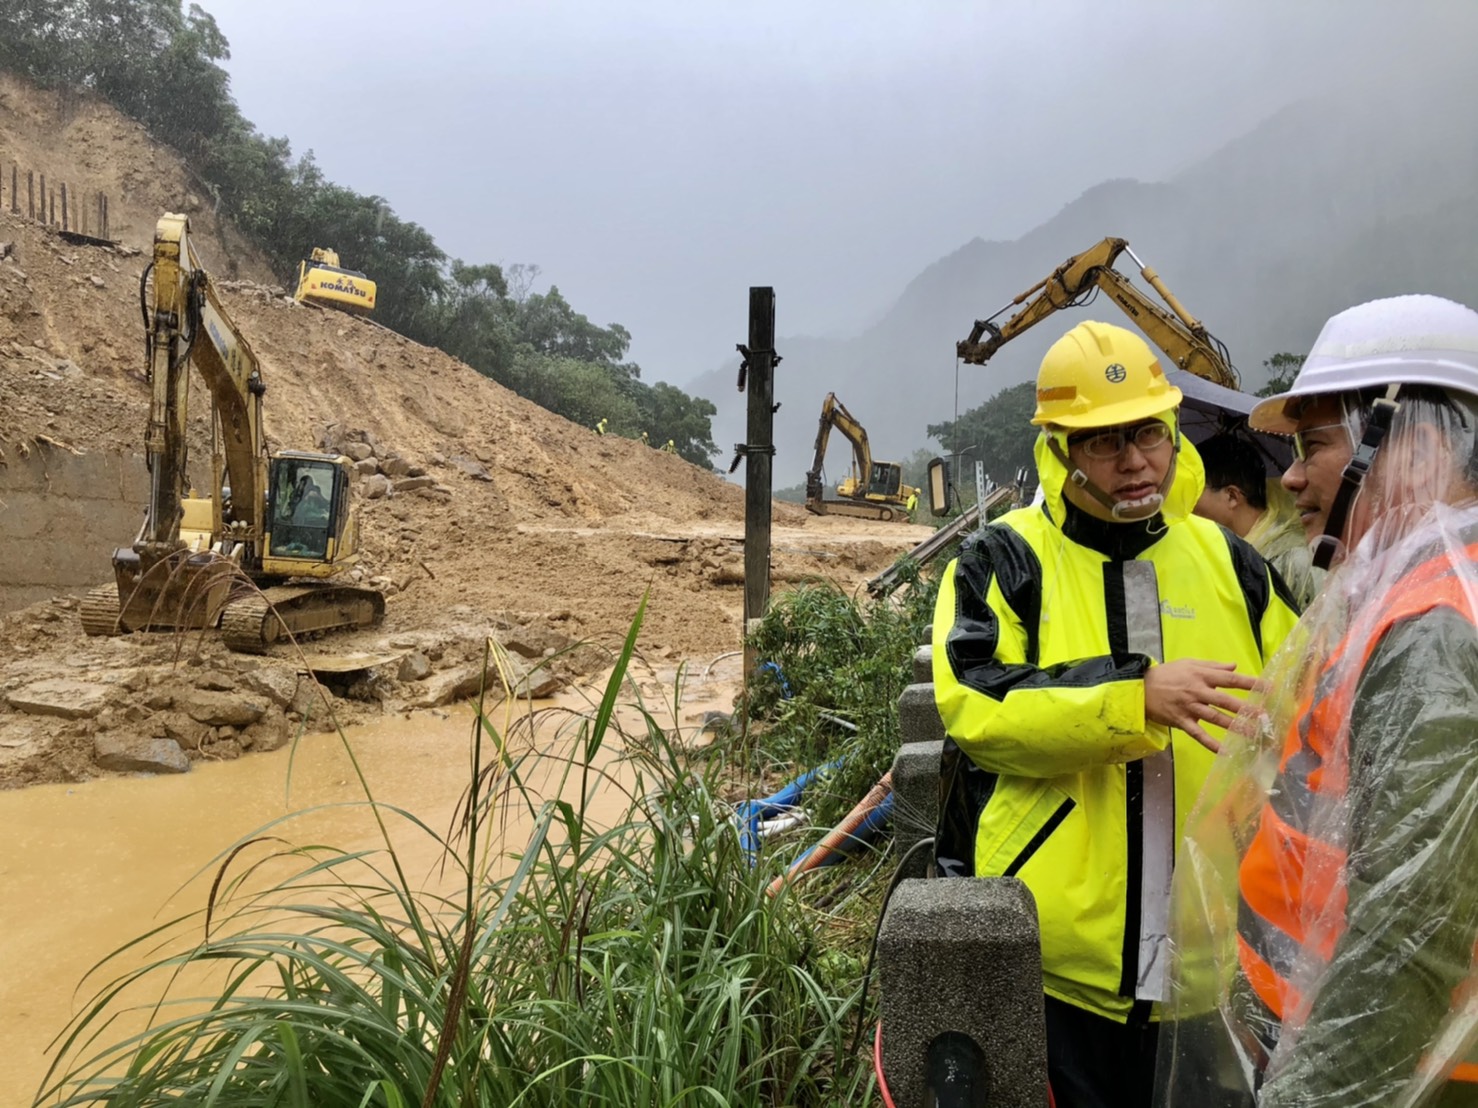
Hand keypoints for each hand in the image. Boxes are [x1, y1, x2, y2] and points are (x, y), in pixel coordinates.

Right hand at [1143, 659, 1257, 753]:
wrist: (1140, 688)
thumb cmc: (1167, 674)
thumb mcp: (1189, 664)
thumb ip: (1213, 666)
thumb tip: (1234, 666)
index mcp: (1201, 676)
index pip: (1230, 680)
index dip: (1250, 684)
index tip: (1268, 688)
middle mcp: (1197, 692)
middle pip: (1225, 701)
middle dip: (1246, 708)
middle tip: (1264, 716)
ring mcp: (1189, 708)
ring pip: (1215, 718)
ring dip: (1235, 726)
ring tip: (1253, 733)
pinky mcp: (1181, 721)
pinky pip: (1198, 734)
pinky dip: (1211, 743)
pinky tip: (1225, 751)